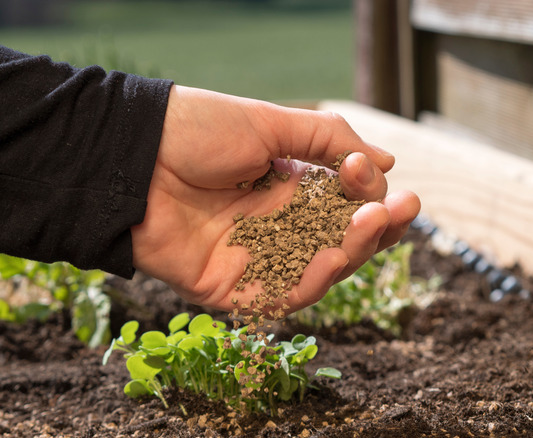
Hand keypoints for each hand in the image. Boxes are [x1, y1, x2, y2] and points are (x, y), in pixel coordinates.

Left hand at [131, 85, 419, 313]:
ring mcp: (254, 260)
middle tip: (400, 209)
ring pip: (319, 273)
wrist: (132, 156)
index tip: (370, 172)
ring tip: (369, 225)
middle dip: (376, 229)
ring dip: (352, 252)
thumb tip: (389, 162)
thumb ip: (330, 141)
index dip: (369, 194)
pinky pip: (279, 298)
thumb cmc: (196, 131)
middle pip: (341, 243)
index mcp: (288, 188)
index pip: (346, 205)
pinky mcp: (229, 289)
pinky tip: (332, 257)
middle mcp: (276, 226)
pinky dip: (311, 283)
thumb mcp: (271, 124)